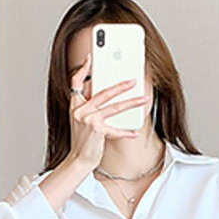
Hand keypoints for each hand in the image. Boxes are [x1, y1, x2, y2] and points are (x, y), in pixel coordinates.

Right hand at [68, 52, 147, 170]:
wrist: (78, 160)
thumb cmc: (83, 141)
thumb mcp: (81, 122)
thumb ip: (90, 108)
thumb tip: (108, 96)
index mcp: (75, 106)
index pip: (76, 82)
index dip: (83, 69)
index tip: (90, 58)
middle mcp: (80, 110)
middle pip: (103, 92)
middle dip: (120, 86)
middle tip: (133, 80)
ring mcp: (88, 120)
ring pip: (114, 107)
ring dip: (131, 103)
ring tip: (143, 99)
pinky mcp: (96, 131)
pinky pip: (116, 129)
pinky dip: (126, 132)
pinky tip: (135, 132)